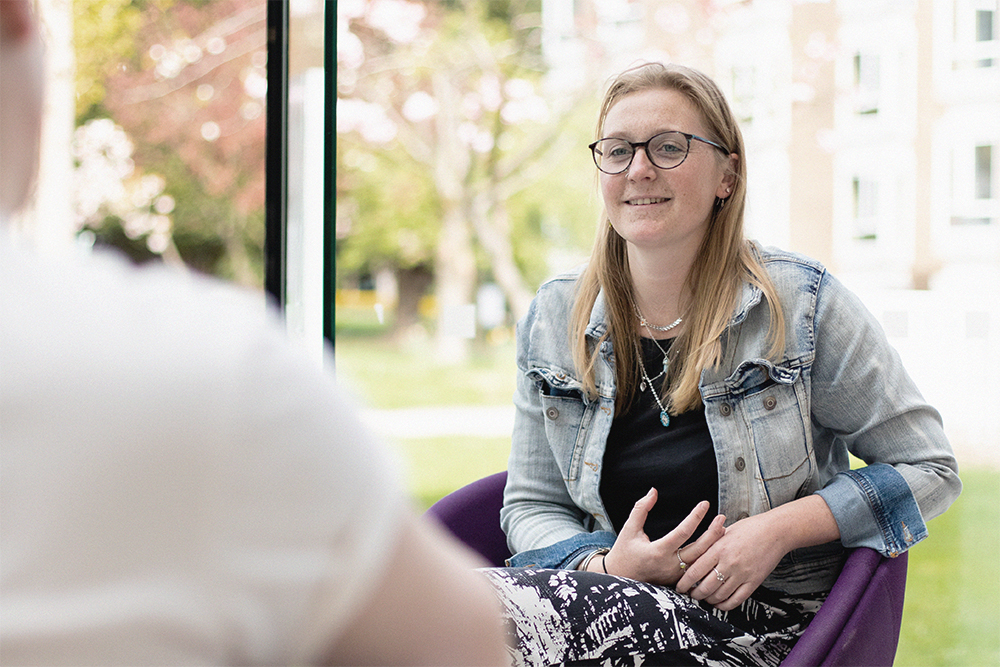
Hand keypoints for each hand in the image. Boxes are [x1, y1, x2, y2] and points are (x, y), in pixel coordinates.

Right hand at [598, 489, 725, 586]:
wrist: (619, 578)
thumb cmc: (623, 552)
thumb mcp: (629, 529)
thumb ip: (641, 509)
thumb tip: (653, 491)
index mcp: (658, 551)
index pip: (683, 532)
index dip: (696, 516)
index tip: (705, 504)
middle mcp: (669, 565)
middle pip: (699, 549)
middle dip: (713, 533)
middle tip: (722, 518)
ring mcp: (675, 576)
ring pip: (700, 561)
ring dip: (713, 546)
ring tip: (723, 530)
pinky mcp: (677, 582)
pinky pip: (696, 570)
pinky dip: (707, 559)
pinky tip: (715, 548)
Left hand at [676, 495, 839, 610]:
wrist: (776, 531)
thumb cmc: (750, 528)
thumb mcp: (725, 531)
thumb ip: (710, 543)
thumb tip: (695, 553)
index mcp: (718, 548)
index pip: (695, 570)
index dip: (684, 582)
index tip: (679, 587)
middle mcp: (729, 563)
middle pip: (705, 586)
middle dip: (694, 594)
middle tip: (690, 595)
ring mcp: (742, 574)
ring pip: (719, 595)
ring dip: (708, 600)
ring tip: (703, 599)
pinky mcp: (754, 581)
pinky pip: (736, 599)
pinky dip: (725, 605)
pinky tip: (719, 603)